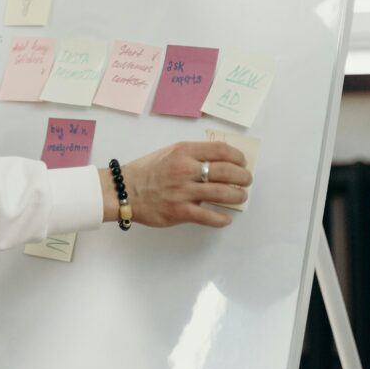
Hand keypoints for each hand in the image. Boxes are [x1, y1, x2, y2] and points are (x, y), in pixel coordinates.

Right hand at [99, 141, 251, 228]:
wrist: (123, 190)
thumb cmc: (147, 171)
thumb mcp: (169, 152)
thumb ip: (191, 155)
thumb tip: (218, 161)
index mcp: (184, 152)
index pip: (220, 150)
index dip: (238, 156)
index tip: (242, 162)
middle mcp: (185, 169)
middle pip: (227, 171)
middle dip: (243, 177)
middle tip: (246, 181)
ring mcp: (183, 192)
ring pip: (222, 193)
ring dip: (237, 196)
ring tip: (240, 197)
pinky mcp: (179, 212)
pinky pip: (208, 216)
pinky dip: (221, 218)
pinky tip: (226, 219)